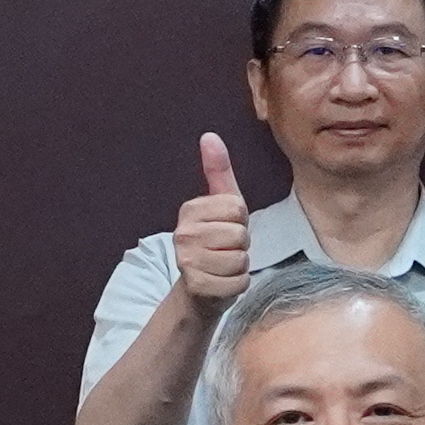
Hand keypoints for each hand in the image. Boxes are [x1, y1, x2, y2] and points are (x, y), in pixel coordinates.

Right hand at [174, 136, 252, 308]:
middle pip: (240, 235)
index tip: (226, 228)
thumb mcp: (222, 204)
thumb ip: (218, 170)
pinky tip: (221, 282)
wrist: (199, 288)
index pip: (238, 208)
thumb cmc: (217, 241)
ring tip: (223, 266)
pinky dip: (237, 285)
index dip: (240, 221)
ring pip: (240, 260)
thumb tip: (209, 135)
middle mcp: (182, 233)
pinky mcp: (197, 286)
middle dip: (241, 246)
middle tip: (225, 250)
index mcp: (189, 209)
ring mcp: (187, 261)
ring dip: (239, 266)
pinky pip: (238, 283)